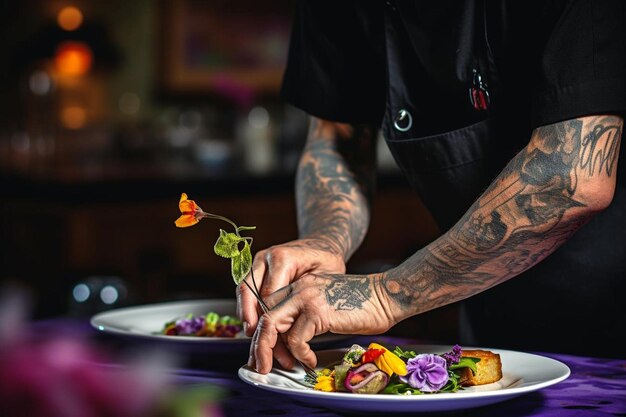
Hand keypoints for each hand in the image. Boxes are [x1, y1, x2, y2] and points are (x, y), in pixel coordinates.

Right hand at [236, 238, 345, 336]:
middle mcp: (266, 258)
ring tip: (251, 332)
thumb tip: (293, 323)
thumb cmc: (326, 261)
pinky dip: (248, 305)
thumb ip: (306, 297)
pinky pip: (247, 287)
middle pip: (248, 290)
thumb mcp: (324, 279)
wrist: (322, 246)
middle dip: (248, 314)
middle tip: (252, 334)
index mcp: (283, 258)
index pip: (267, 293)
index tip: (271, 335)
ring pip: (244, 289)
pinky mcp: (258, 267)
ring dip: (245, 311)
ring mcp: (260, 261)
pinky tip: (254, 321)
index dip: (267, 316)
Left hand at [248, 272, 394, 373]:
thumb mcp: (325, 305)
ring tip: (279, 367)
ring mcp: (307, 298)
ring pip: (272, 326)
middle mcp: (299, 288)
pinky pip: (296, 339)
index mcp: (299, 285)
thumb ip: (305, 315)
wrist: (385, 296)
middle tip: (259, 364)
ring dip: (270, 351)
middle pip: (264, 315)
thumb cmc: (361, 304)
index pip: (268, 306)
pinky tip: (310, 360)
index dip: (262, 330)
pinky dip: (300, 354)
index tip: (262, 350)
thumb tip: (288, 341)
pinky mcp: (318, 312)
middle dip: (258, 343)